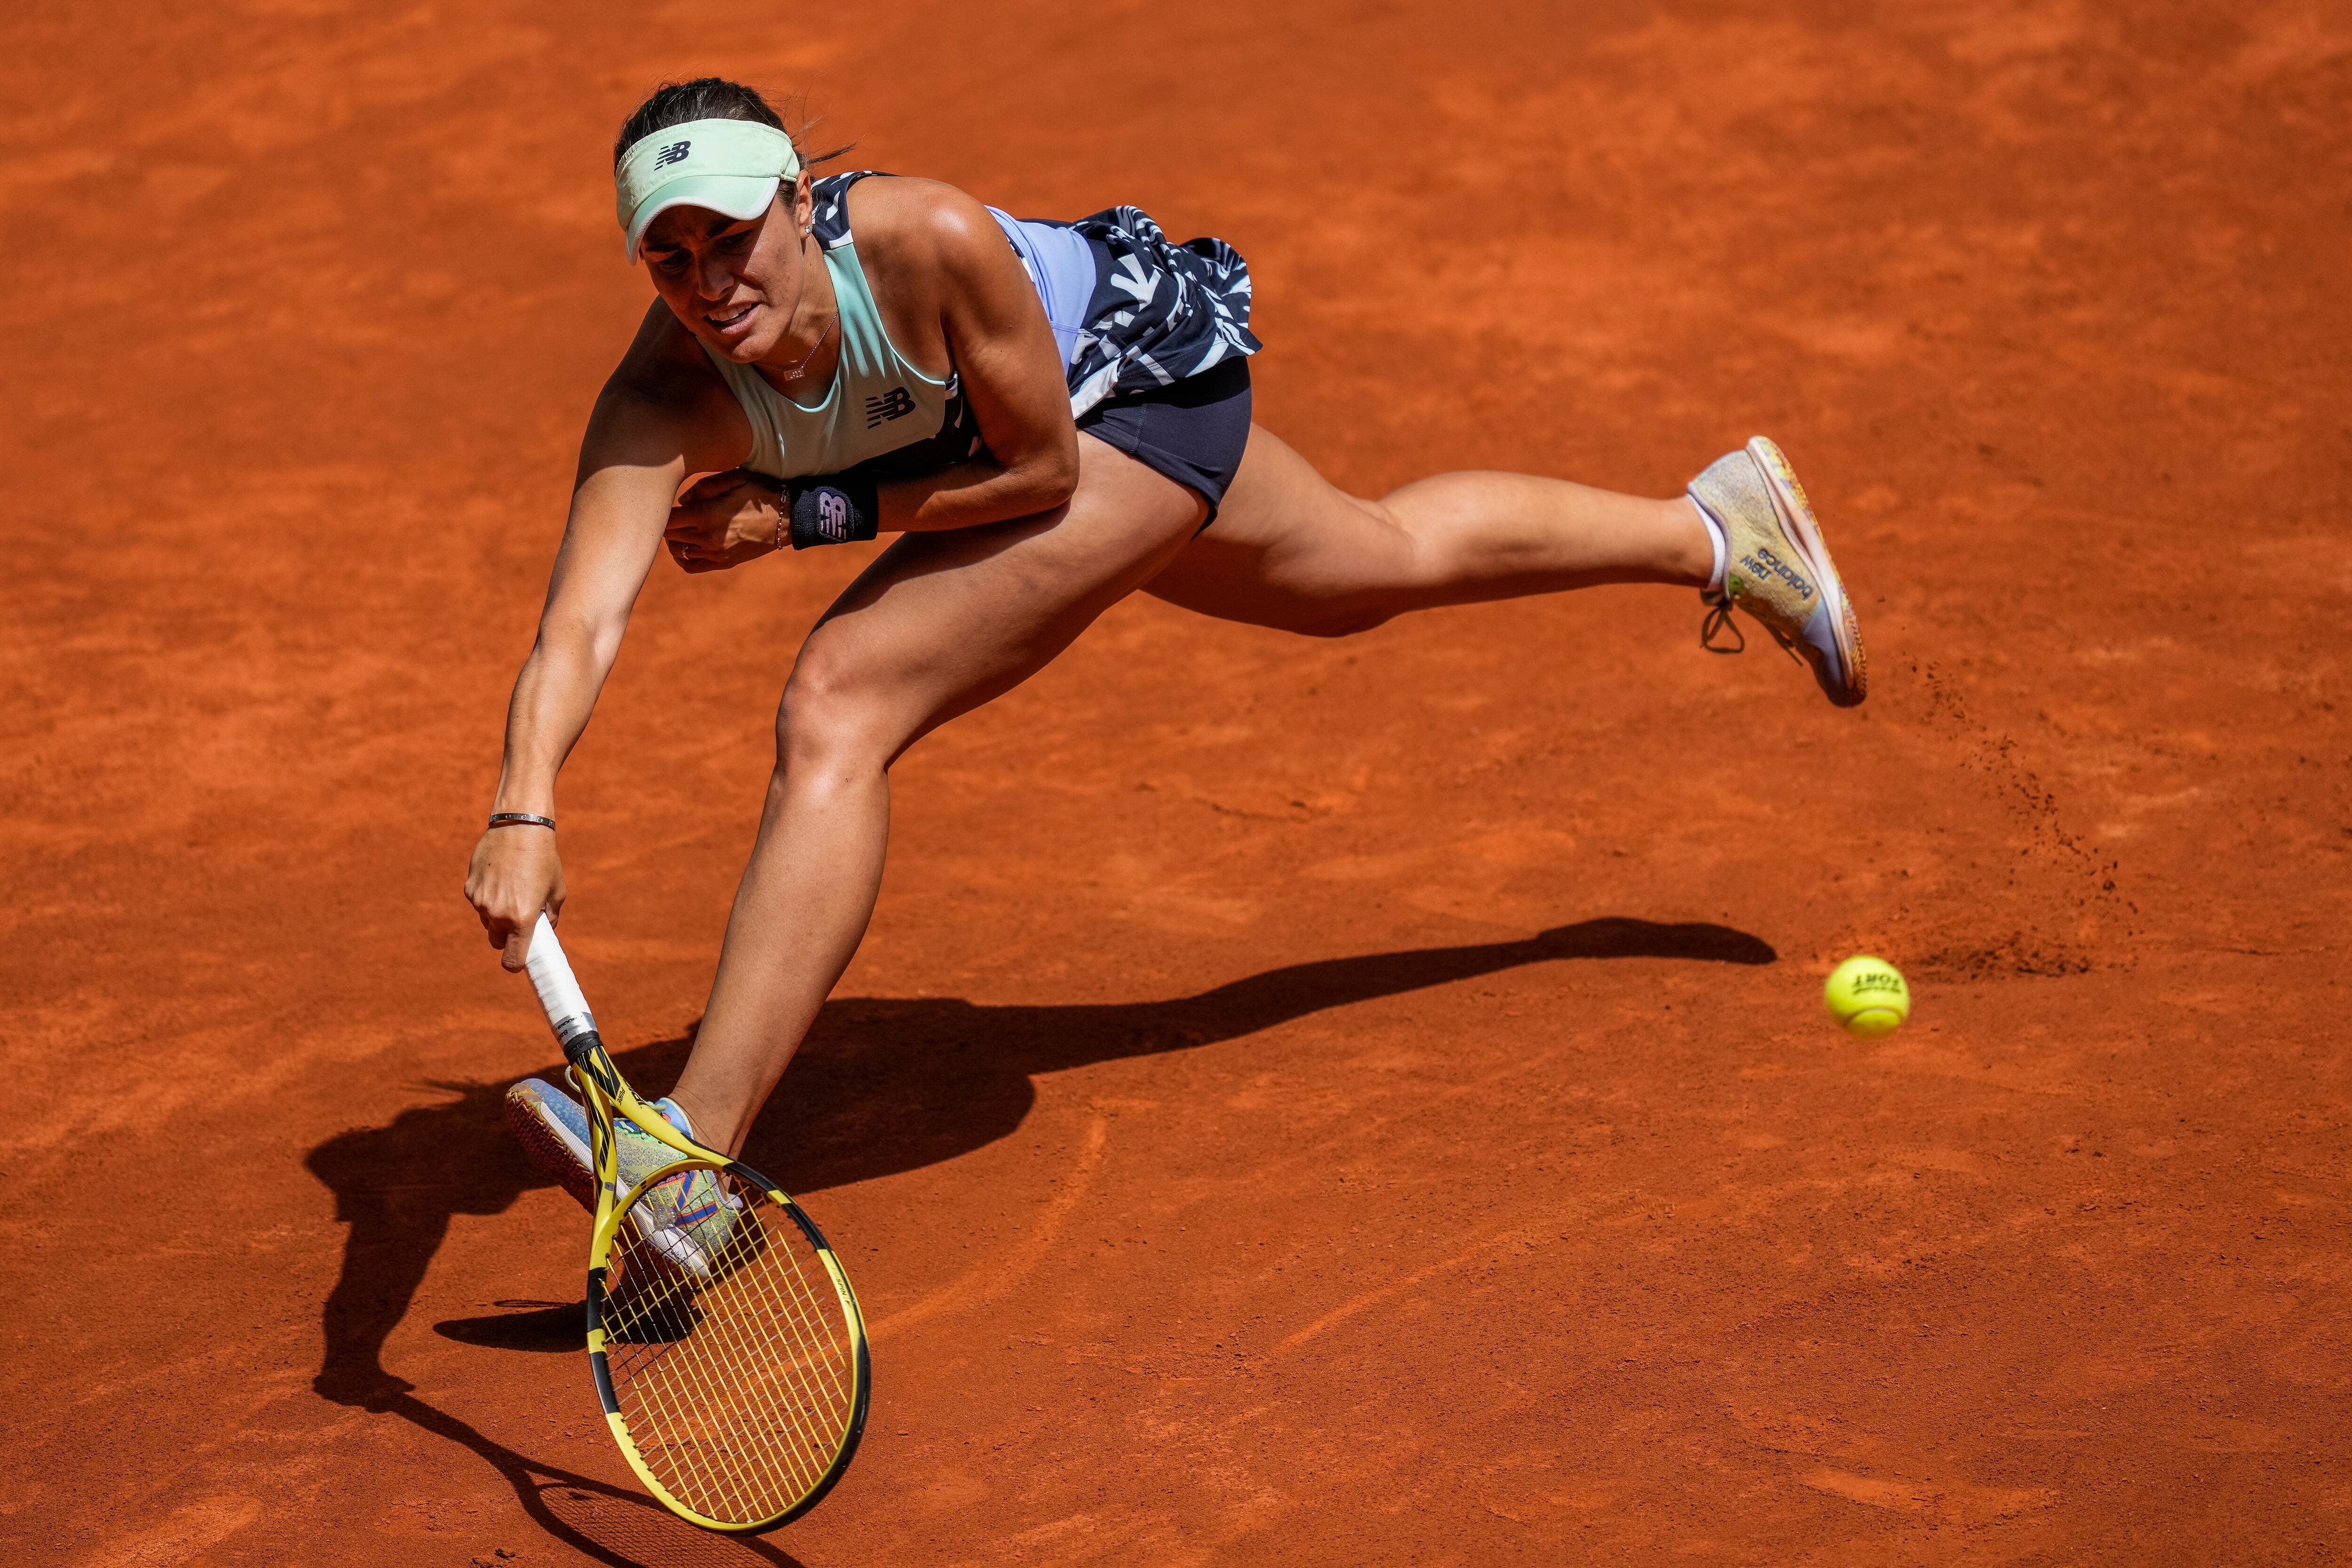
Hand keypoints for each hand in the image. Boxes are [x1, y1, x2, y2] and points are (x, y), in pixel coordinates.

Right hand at [465, 826, 566, 970]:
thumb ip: (551, 917)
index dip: (516, 963)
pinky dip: (487, 898)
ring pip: (487, 922)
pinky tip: (500, 878)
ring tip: (512, 891)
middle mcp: (497, 914)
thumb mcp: (556, 891)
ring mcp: (480, 902)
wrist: (520, 827)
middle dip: (507, 936)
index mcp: (522, 919)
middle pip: (497, 942)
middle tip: (520, 920)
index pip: (512, 959)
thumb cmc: (544, 860)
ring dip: (497, 916)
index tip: (520, 960)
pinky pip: (478, 903)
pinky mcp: (469, 888)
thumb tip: (545, 932)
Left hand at [666, 469, 783, 572]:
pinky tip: (685, 546)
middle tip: (672, 511)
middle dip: (666, 523)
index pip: (667, 519)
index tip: (663, 501)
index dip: (660, 510)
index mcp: (708, 515)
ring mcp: (716, 554)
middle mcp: (708, 538)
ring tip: (680, 526)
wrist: (788, 518)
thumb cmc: (761, 492)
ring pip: (677, 551)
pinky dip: (682, 557)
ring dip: (673, 538)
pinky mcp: (723, 563)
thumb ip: (703, 487)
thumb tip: (681, 501)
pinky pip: (690, 566)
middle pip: (669, 535)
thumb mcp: (735, 478)